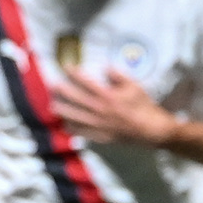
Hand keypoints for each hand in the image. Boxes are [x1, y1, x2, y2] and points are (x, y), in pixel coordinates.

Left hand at [49, 65, 179, 148]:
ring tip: (53, 103)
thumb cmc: (143, 106)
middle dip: (60, 90)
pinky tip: (65, 121)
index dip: (72, 73)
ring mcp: (97, 125)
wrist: (151, 130)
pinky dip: (70, 126)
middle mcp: (98, 110)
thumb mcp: (134, 86)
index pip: (84, 81)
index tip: (66, 66)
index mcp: (107, 96)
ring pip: (71, 116)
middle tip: (52, 84)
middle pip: (72, 99)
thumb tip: (105, 66)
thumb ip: (118, 76)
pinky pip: (78, 132)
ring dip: (60, 109)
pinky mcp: (98, 136)